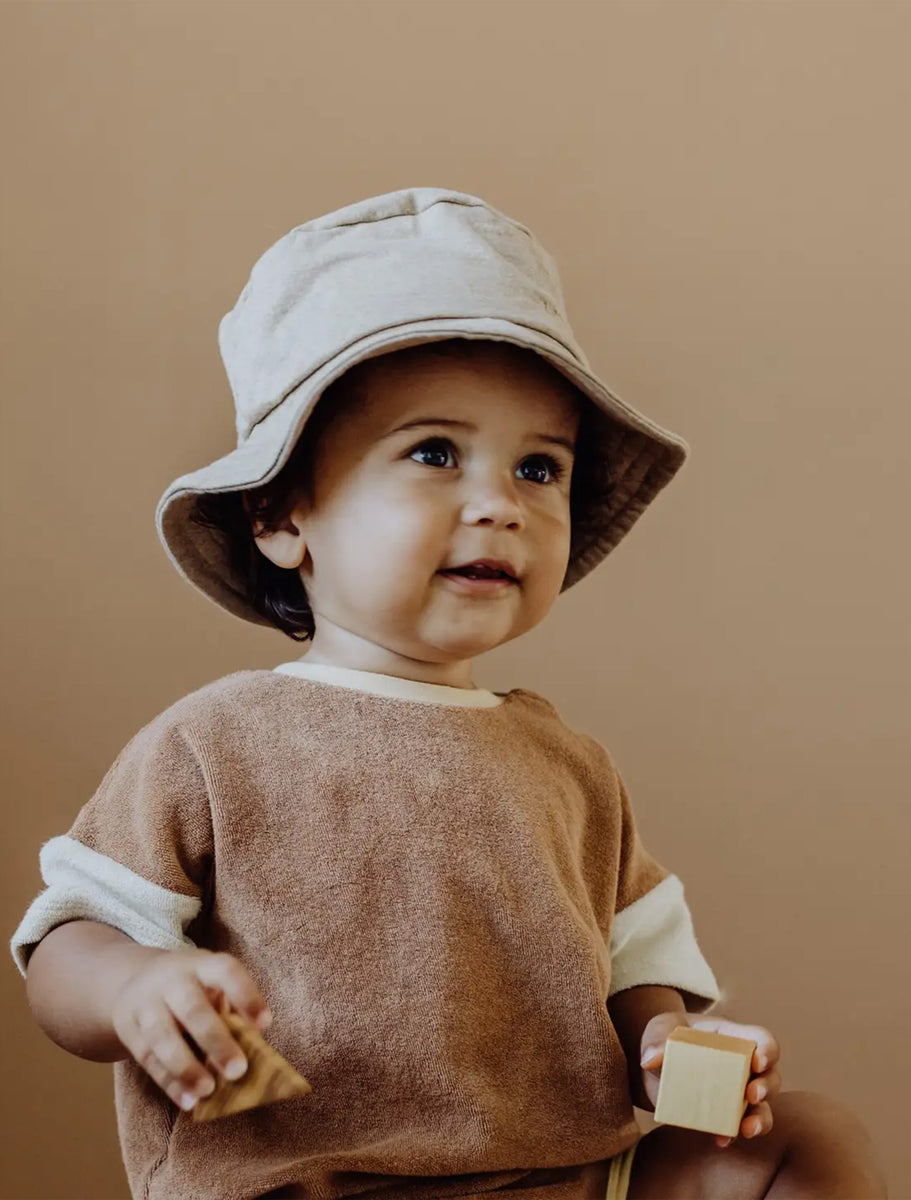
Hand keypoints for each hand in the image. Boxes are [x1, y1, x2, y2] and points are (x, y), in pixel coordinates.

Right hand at [110, 947, 272, 1112]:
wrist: (132, 980)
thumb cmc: (191, 988)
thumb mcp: (209, 983)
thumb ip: (230, 1010)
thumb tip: (256, 1053)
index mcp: (201, 964)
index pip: (225, 971)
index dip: (246, 995)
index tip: (265, 1024)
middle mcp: (172, 980)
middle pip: (193, 1009)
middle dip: (216, 1040)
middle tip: (238, 1070)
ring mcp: (146, 1003)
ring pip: (163, 1036)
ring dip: (186, 1067)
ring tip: (208, 1091)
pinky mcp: (128, 1028)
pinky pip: (148, 1058)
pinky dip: (169, 1082)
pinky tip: (188, 1101)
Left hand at [638, 1011, 781, 1148]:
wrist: (654, 1066)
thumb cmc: (664, 1037)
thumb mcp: (659, 1028)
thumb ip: (657, 1039)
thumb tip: (649, 1059)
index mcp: (733, 1037)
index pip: (763, 1040)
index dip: (767, 1049)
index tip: (758, 1061)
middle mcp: (743, 1066)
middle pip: (771, 1076)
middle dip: (767, 1086)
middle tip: (752, 1094)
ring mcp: (736, 1093)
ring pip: (762, 1107)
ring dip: (761, 1119)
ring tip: (747, 1129)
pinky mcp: (723, 1115)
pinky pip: (735, 1128)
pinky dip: (730, 1135)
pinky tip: (720, 1140)